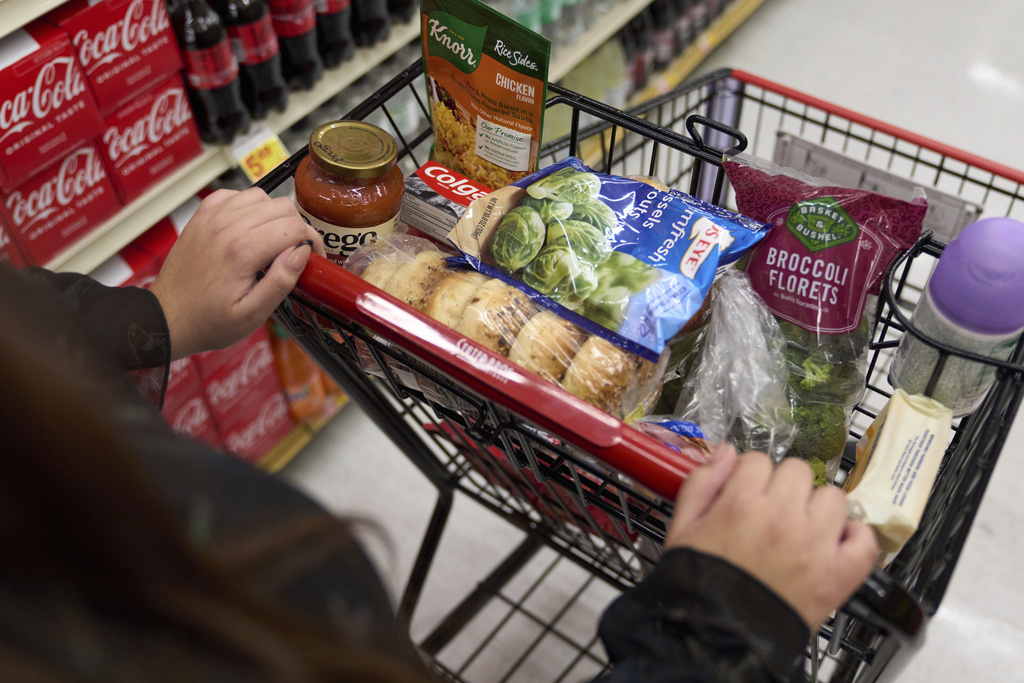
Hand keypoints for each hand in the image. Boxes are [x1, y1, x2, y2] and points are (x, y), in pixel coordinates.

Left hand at [151, 188, 325, 359]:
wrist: (168, 317)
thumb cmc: (210, 321)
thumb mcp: (253, 314)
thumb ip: (281, 281)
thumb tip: (303, 251)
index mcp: (243, 250)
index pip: (295, 227)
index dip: (312, 241)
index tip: (314, 258)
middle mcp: (227, 226)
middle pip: (282, 207)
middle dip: (297, 228)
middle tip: (295, 252)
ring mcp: (212, 217)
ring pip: (261, 196)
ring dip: (274, 215)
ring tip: (273, 241)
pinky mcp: (202, 216)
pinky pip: (235, 195)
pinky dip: (249, 207)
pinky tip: (249, 228)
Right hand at [665, 446, 878, 628]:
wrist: (718, 634)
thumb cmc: (698, 581)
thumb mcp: (682, 526)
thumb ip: (702, 482)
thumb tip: (727, 451)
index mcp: (742, 502)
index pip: (757, 460)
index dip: (749, 476)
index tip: (746, 493)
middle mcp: (783, 516)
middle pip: (797, 470)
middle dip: (783, 485)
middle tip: (772, 510)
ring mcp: (816, 545)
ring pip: (832, 496)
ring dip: (818, 507)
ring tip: (802, 528)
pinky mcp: (838, 575)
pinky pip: (864, 539)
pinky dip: (853, 537)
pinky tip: (834, 542)